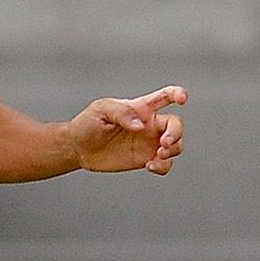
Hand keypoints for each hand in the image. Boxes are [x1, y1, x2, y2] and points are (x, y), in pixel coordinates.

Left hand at [67, 86, 186, 174]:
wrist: (77, 148)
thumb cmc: (87, 123)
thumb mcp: (101, 110)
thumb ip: (122, 112)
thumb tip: (140, 125)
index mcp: (141, 108)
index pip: (165, 97)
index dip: (178, 94)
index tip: (182, 99)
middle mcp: (149, 124)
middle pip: (176, 125)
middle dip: (176, 134)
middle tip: (163, 143)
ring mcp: (148, 143)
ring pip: (176, 145)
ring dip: (172, 151)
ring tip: (157, 156)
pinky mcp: (145, 159)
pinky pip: (165, 164)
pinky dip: (164, 166)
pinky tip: (150, 165)